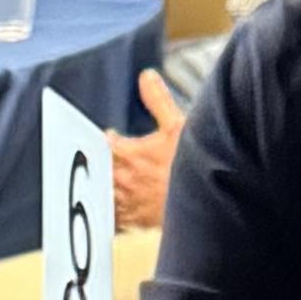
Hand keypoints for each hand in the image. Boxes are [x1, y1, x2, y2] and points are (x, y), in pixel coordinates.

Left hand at [110, 65, 182, 237]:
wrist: (204, 208)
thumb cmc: (191, 167)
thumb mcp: (178, 126)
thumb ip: (158, 100)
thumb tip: (146, 76)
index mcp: (126, 153)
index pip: (103, 142)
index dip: (108, 138)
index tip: (112, 137)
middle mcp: (120, 179)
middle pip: (96, 169)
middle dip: (97, 161)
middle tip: (96, 158)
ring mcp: (125, 203)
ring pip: (100, 194)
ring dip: (100, 187)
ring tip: (101, 184)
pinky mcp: (133, 223)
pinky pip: (111, 219)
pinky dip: (110, 213)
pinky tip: (114, 211)